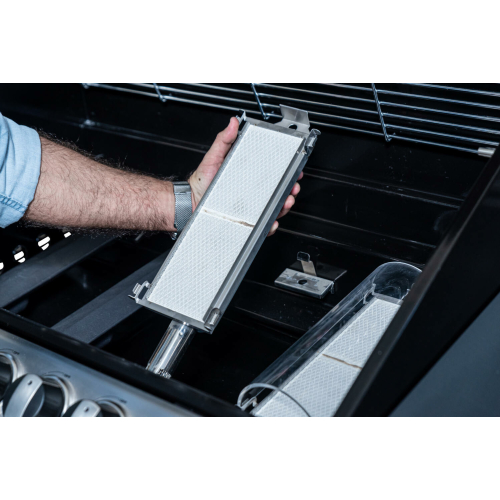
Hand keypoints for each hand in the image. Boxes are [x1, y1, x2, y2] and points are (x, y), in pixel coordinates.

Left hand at [188, 116, 302, 235]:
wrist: (189, 203)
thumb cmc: (201, 182)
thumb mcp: (213, 157)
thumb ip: (224, 140)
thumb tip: (232, 123)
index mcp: (246, 176)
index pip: (270, 174)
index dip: (285, 172)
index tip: (293, 168)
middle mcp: (250, 193)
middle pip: (276, 192)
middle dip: (289, 189)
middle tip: (293, 186)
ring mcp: (249, 208)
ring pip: (273, 208)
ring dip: (284, 206)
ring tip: (286, 201)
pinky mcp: (245, 221)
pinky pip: (261, 225)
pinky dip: (270, 225)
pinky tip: (273, 221)